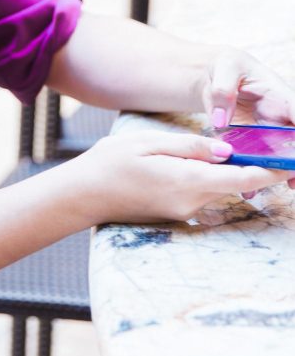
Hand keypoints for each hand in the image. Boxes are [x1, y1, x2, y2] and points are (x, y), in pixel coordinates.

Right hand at [70, 129, 288, 225]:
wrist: (82, 196)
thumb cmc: (110, 163)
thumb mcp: (148, 142)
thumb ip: (190, 146)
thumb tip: (225, 150)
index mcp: (187, 181)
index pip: (242, 178)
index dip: (271, 170)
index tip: (290, 161)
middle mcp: (191, 202)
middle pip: (234, 183)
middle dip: (253, 167)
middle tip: (271, 146)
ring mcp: (183, 211)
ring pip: (218, 187)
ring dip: (228, 172)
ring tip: (237, 148)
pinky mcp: (175, 213)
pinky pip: (202, 193)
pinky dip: (210, 179)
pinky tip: (204, 163)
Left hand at [199, 47, 294, 188]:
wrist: (215, 74)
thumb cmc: (226, 66)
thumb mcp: (224, 68)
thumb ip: (223, 90)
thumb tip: (221, 121)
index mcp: (281, 95)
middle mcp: (281, 116)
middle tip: (291, 181)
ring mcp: (270, 131)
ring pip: (282, 156)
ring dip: (280, 174)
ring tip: (271, 189)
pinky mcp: (256, 142)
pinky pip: (261, 160)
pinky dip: (257, 174)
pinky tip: (250, 189)